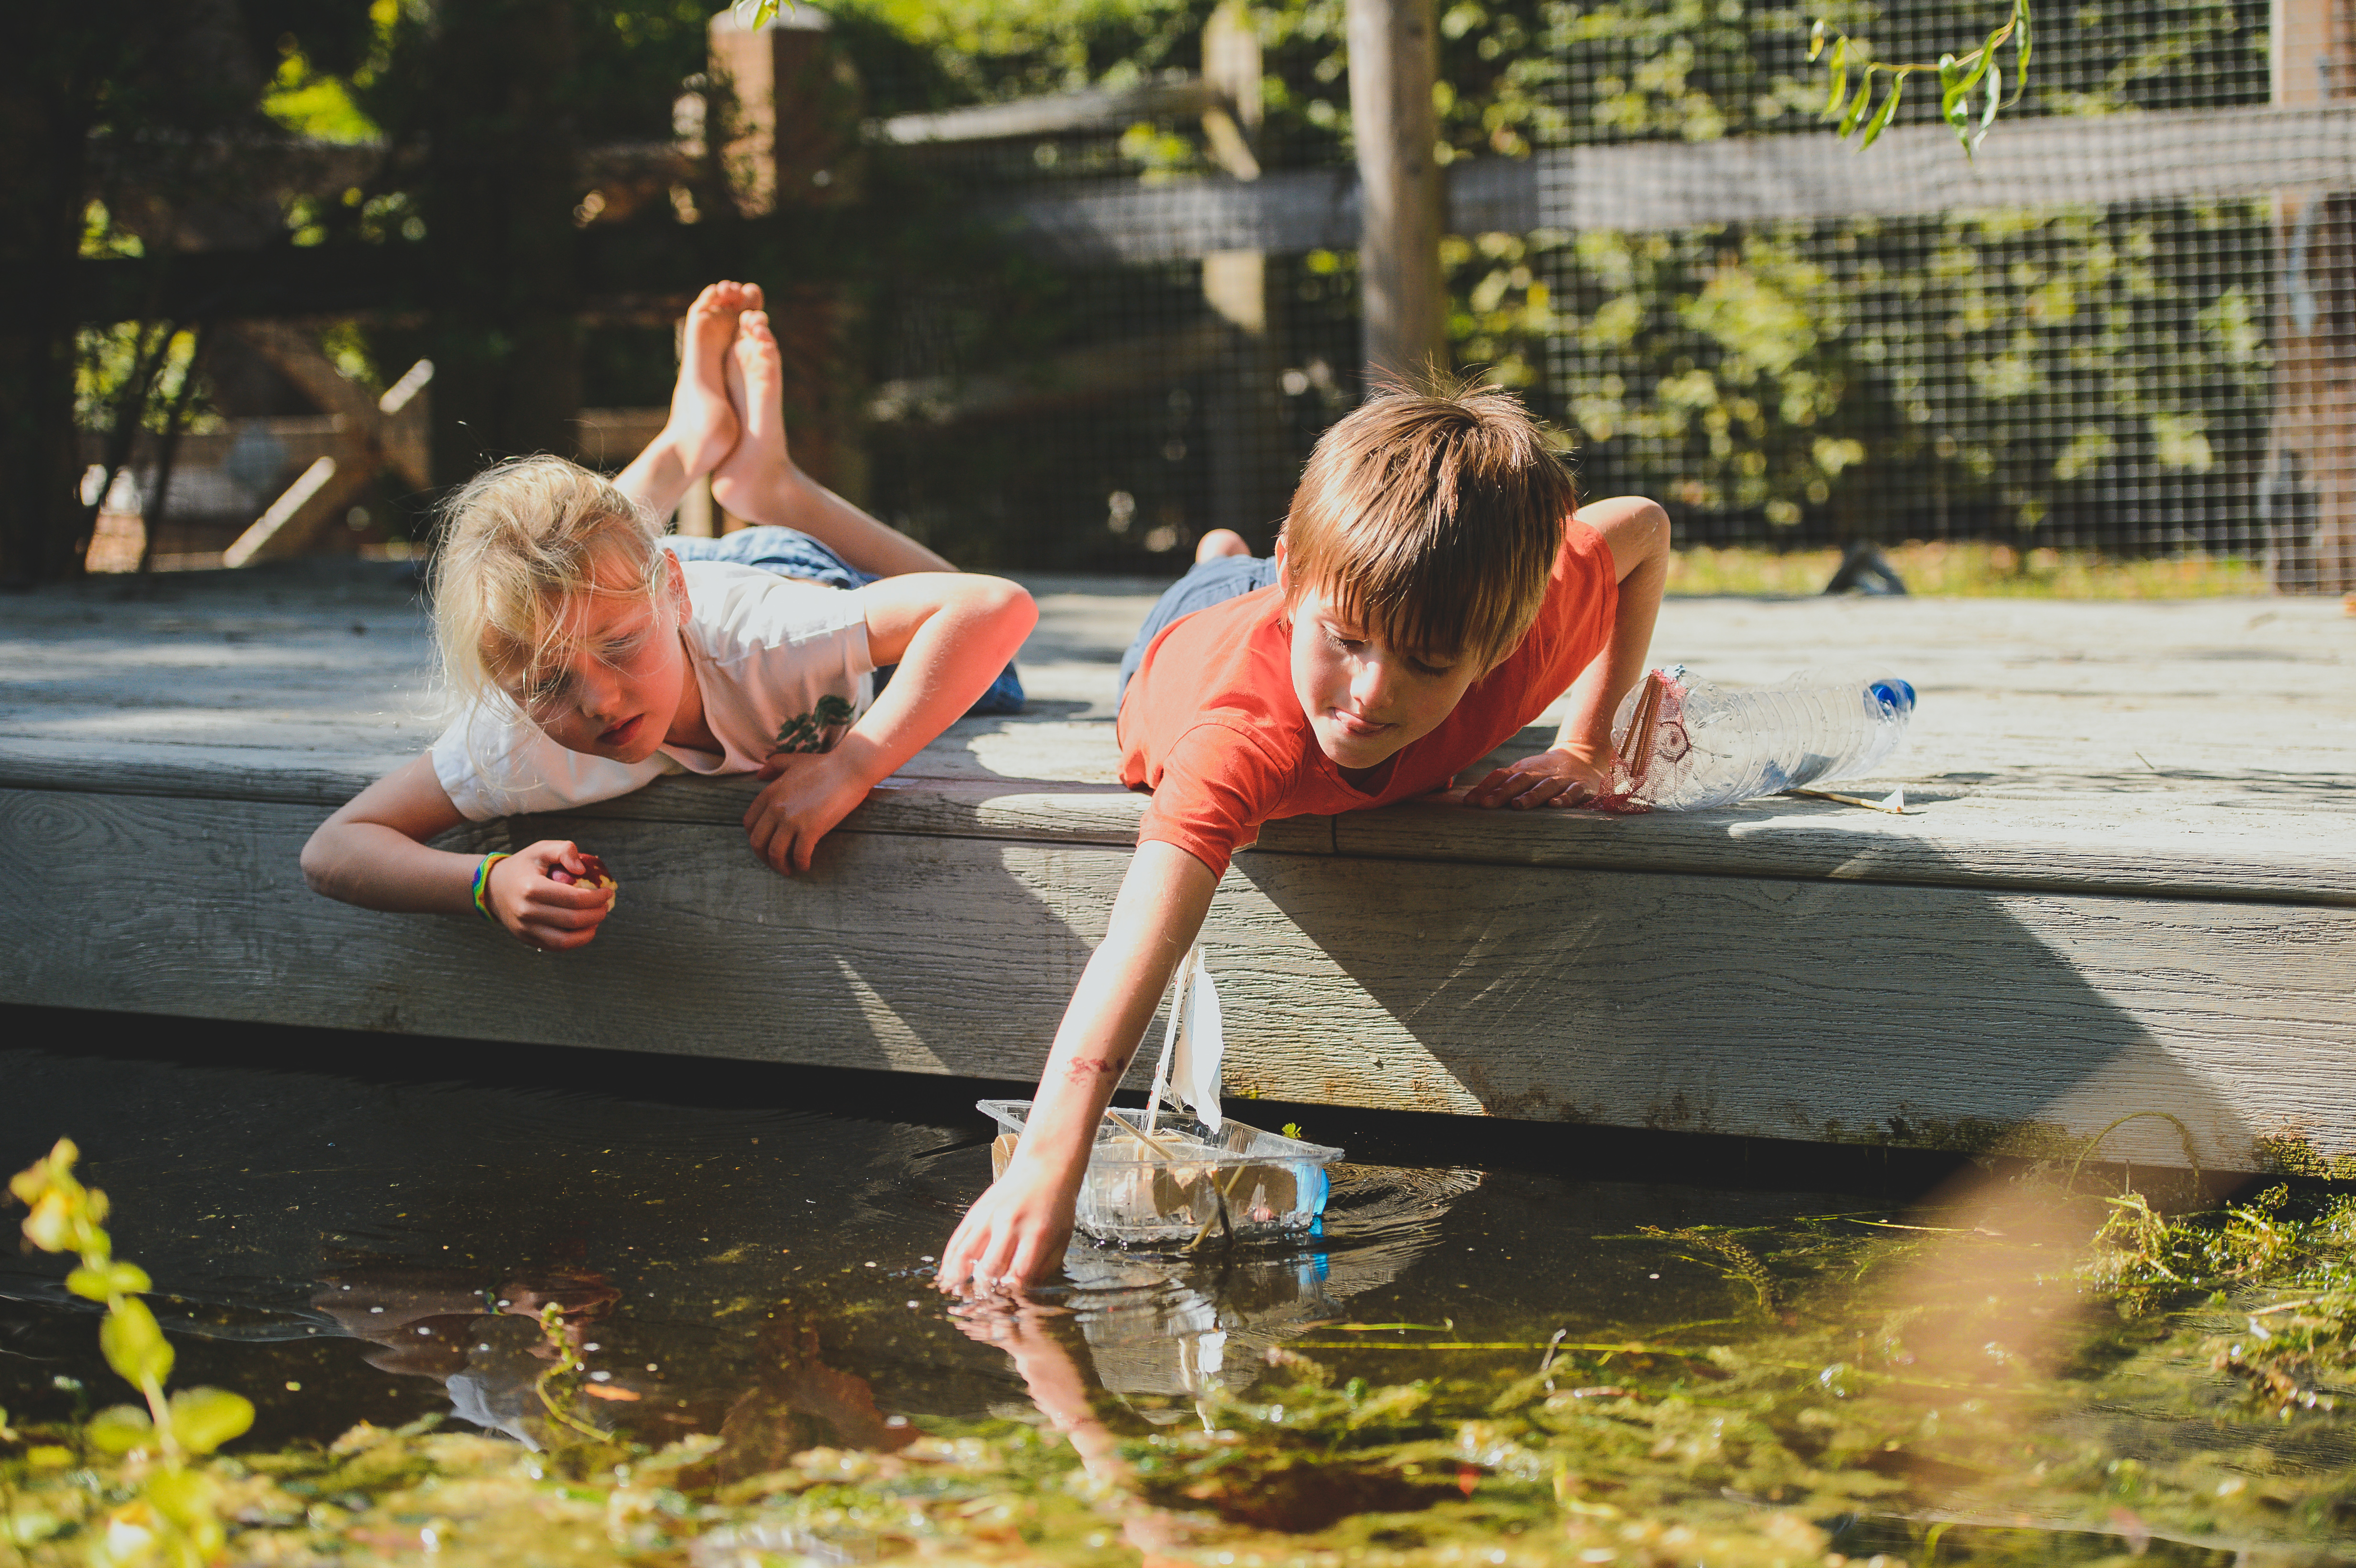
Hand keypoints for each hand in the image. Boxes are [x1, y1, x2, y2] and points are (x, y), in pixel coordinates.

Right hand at [488, 840, 616, 948]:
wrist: (494, 888)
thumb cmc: (524, 866)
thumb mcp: (541, 849)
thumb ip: (564, 850)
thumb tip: (581, 869)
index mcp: (532, 888)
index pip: (574, 899)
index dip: (596, 898)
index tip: (607, 892)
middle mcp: (526, 912)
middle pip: (573, 920)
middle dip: (597, 914)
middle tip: (605, 906)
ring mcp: (525, 929)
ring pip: (565, 940)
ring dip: (589, 931)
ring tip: (597, 919)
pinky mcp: (526, 939)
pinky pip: (556, 946)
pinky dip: (575, 941)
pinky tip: (585, 929)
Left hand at [742, 751, 872, 873]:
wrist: (849, 768)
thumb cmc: (824, 765)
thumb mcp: (793, 761)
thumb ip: (774, 766)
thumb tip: (760, 775)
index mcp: (770, 793)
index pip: (749, 823)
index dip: (754, 838)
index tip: (764, 845)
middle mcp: (776, 808)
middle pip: (757, 841)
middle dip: (763, 857)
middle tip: (775, 862)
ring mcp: (792, 819)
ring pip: (775, 852)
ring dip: (780, 865)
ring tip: (789, 869)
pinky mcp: (810, 829)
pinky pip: (799, 855)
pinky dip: (801, 864)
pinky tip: (806, 866)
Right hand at [937, 1158, 1077, 1293]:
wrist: (1044, 1168)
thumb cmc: (1055, 1207)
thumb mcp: (1061, 1239)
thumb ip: (1043, 1269)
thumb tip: (1021, 1295)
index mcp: (1037, 1234)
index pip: (1018, 1275)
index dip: (1009, 1296)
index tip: (1004, 1308)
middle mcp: (1010, 1224)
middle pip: (988, 1268)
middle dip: (982, 1292)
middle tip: (978, 1307)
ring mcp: (989, 1216)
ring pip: (966, 1254)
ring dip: (958, 1279)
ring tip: (955, 1295)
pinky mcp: (976, 1211)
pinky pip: (957, 1239)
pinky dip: (949, 1260)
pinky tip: (947, 1275)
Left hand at [1462, 741, 1611, 809]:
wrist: (1582, 757)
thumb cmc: (1543, 772)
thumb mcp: (1522, 773)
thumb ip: (1501, 784)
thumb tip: (1470, 800)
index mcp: (1522, 770)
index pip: (1500, 776)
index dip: (1485, 788)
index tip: (1469, 802)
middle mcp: (1538, 774)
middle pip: (1519, 781)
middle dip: (1502, 793)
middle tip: (1486, 804)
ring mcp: (1560, 780)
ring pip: (1544, 787)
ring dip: (1530, 796)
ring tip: (1518, 805)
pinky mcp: (1579, 787)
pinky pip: (1572, 793)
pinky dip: (1564, 799)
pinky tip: (1554, 805)